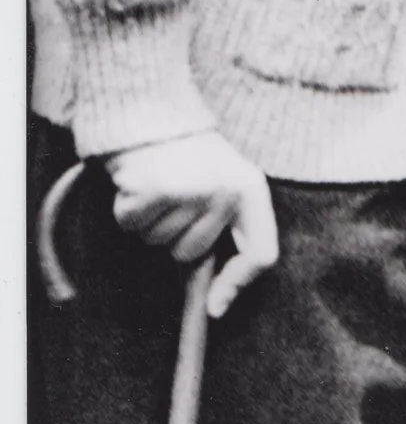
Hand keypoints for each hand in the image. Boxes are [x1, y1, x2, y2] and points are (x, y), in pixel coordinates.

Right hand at [105, 131, 278, 318]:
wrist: (152, 115)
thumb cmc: (188, 161)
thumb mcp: (222, 189)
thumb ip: (225, 233)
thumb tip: (216, 306)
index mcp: (251, 190)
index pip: (261, 252)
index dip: (237, 285)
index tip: (215, 309)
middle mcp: (226, 191)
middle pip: (192, 255)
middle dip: (174, 238)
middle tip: (174, 201)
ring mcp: (192, 189)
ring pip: (158, 243)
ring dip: (149, 224)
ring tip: (159, 188)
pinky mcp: (156, 188)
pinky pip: (133, 226)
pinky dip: (127, 212)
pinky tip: (138, 185)